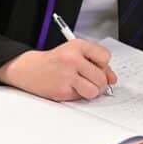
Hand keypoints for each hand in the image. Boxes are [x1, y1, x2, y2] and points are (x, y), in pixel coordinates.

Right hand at [0, 40, 117, 100]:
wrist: (30, 68)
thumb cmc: (55, 60)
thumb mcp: (76, 53)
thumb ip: (96, 63)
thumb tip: (112, 79)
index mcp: (77, 46)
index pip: (105, 57)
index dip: (103, 65)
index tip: (97, 66)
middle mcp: (72, 59)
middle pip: (101, 77)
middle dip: (100, 83)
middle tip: (91, 80)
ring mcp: (67, 75)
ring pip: (94, 91)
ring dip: (92, 91)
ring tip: (83, 86)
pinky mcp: (62, 90)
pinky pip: (82, 98)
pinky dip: (79, 96)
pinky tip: (70, 88)